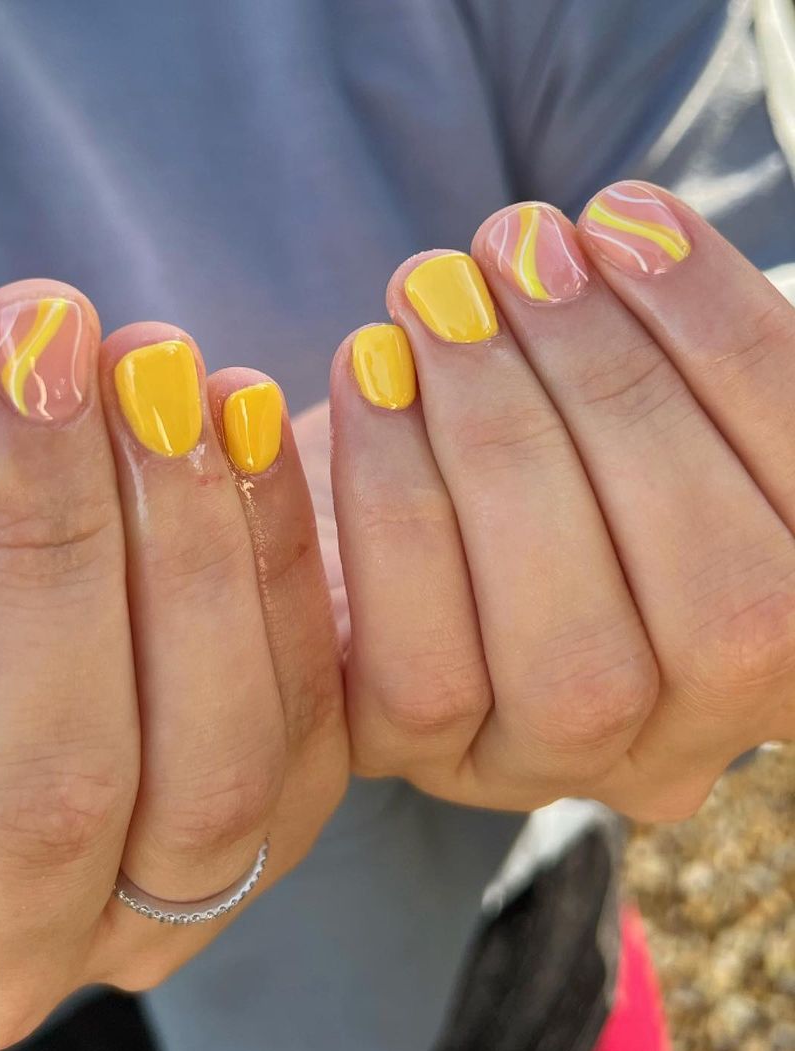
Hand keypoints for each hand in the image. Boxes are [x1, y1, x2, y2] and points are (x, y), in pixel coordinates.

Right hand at [0, 282, 345, 1047]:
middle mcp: (3, 956)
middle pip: (50, 768)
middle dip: (44, 521)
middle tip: (39, 328)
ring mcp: (160, 914)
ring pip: (205, 758)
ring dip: (179, 534)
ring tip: (145, 361)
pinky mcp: (281, 839)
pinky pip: (309, 716)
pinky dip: (280, 556)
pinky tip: (241, 414)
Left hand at [327, 181, 794, 820]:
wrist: (383, 503)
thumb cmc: (526, 433)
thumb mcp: (619, 400)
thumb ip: (661, 371)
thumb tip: (624, 239)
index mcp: (787, 648)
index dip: (729, 356)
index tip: (623, 216)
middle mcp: (688, 736)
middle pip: (721, 616)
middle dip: (614, 397)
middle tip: (514, 246)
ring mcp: (554, 768)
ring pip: (575, 663)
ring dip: (503, 444)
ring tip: (432, 292)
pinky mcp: (420, 758)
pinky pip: (418, 672)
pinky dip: (392, 500)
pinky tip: (364, 366)